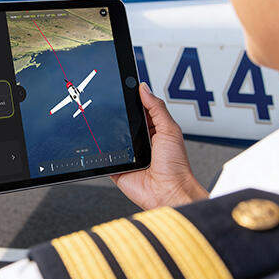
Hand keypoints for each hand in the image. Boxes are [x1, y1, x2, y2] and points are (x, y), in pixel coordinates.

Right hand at [111, 83, 207, 209]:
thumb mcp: (169, 130)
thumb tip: (144, 89)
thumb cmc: (176, 167)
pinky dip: (102, 152)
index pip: (140, 109)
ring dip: (110, 134)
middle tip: (112, 105)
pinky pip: (105, 156)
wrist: (168, 192)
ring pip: (113, 137)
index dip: (132, 98)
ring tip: (108, 127)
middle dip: (118, 115)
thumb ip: (157, 108)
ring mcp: (129, 154)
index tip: (123, 86)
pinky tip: (103, 146)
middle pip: (124, 121)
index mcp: (154, 130)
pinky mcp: (118, 167)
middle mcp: (141, 141)